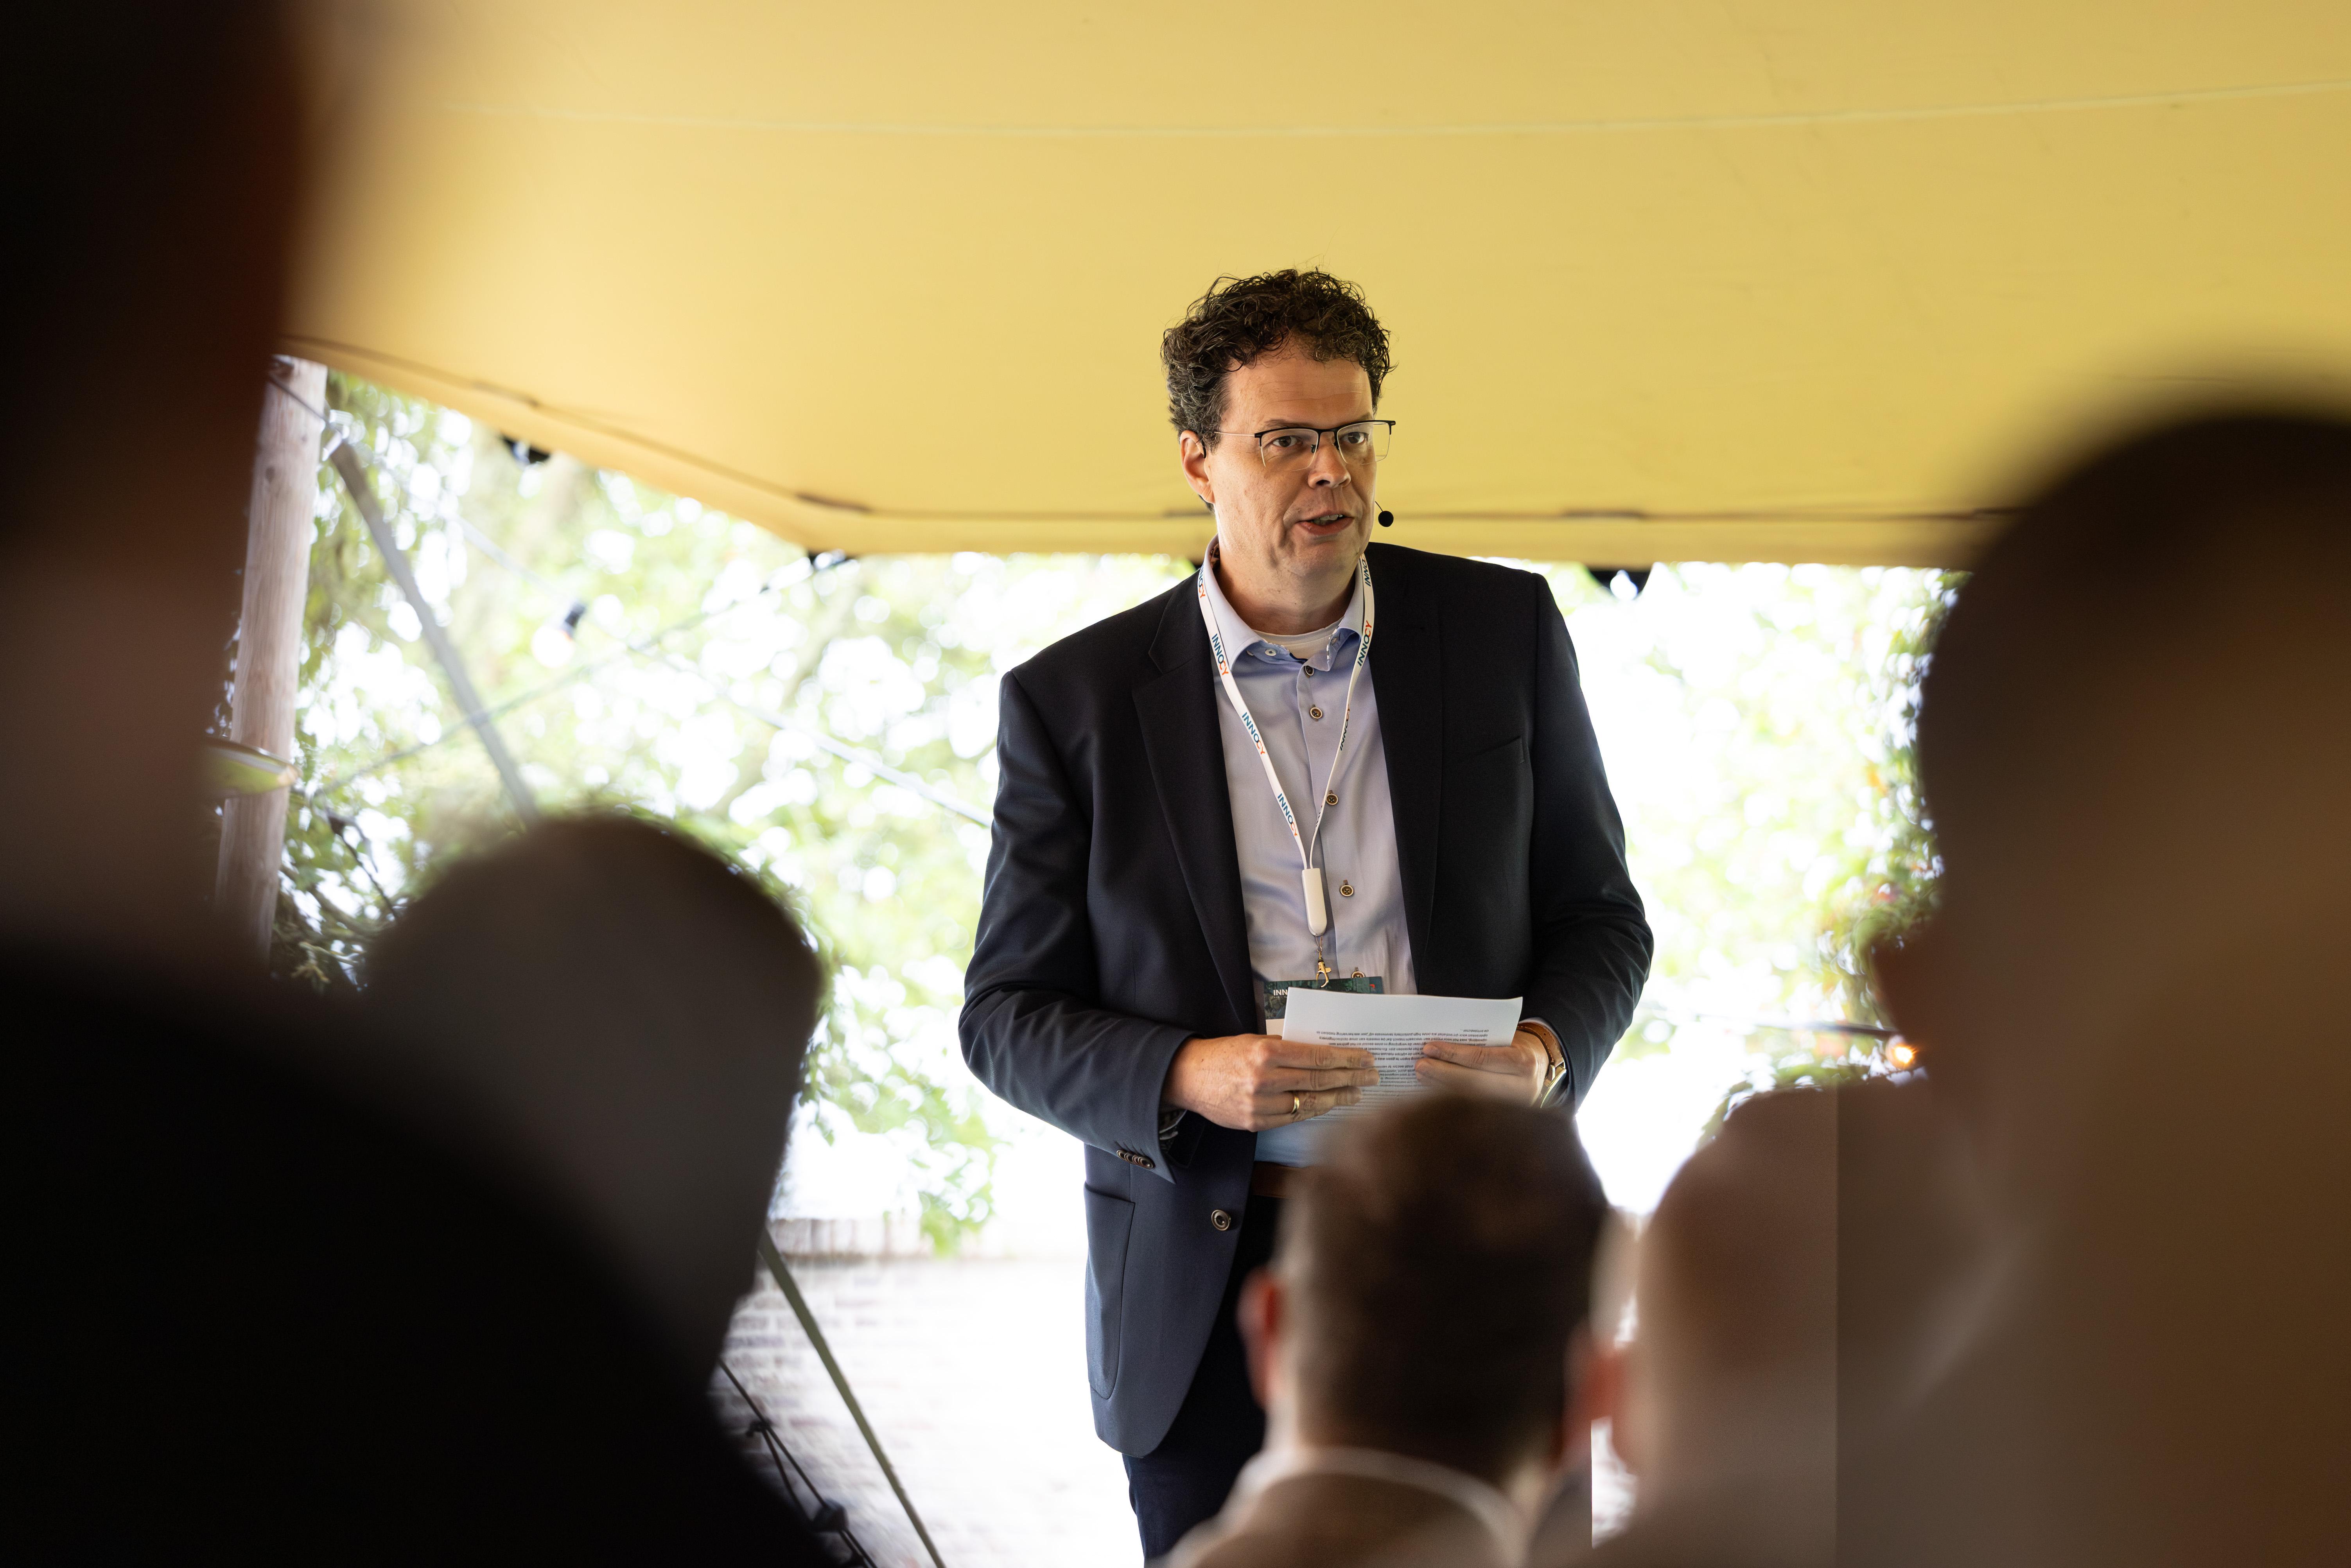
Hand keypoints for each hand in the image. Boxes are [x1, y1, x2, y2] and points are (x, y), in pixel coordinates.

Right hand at [1164, 1033, 1379, 1131]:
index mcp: (1266, 1054)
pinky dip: (1313, 1111)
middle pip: (1319, 1081)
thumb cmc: (1223, 1054)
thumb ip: (1286, 1048)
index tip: (1366, 1059)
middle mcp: (1265, 1081)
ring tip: (1356, 1095)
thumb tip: (1321, 1054)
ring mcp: (1260, 1106)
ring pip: (1309, 1103)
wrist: (1187, 1077)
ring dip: (1337, 1099)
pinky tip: (1327, 1105)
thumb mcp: (1254, 1041)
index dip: (1347, 1059)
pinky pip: (1292, 1118)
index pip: (1318, 1058)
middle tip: (1372, 1078)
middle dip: (1350, 1079)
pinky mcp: (1255, 1123)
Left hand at [1415, 1029, 1549, 1103]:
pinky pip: (1473, 1108)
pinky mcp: (1507, 1118)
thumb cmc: (1517, 1046)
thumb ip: (1481, 1042)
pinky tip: (1433, 1090)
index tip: (1429, 1048)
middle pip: (1474, 1082)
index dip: (1453, 1054)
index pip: (1482, 1058)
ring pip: (1471, 1098)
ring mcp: (1515, 1107)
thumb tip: (1439, 1045)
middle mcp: (1522, 1088)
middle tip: (1419, 1065)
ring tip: (1421, 1076)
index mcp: (1524, 1062)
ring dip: (1442, 1087)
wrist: (1541, 1065)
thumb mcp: (1507, 1038)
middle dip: (1443, 1073)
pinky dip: (1450, 1099)